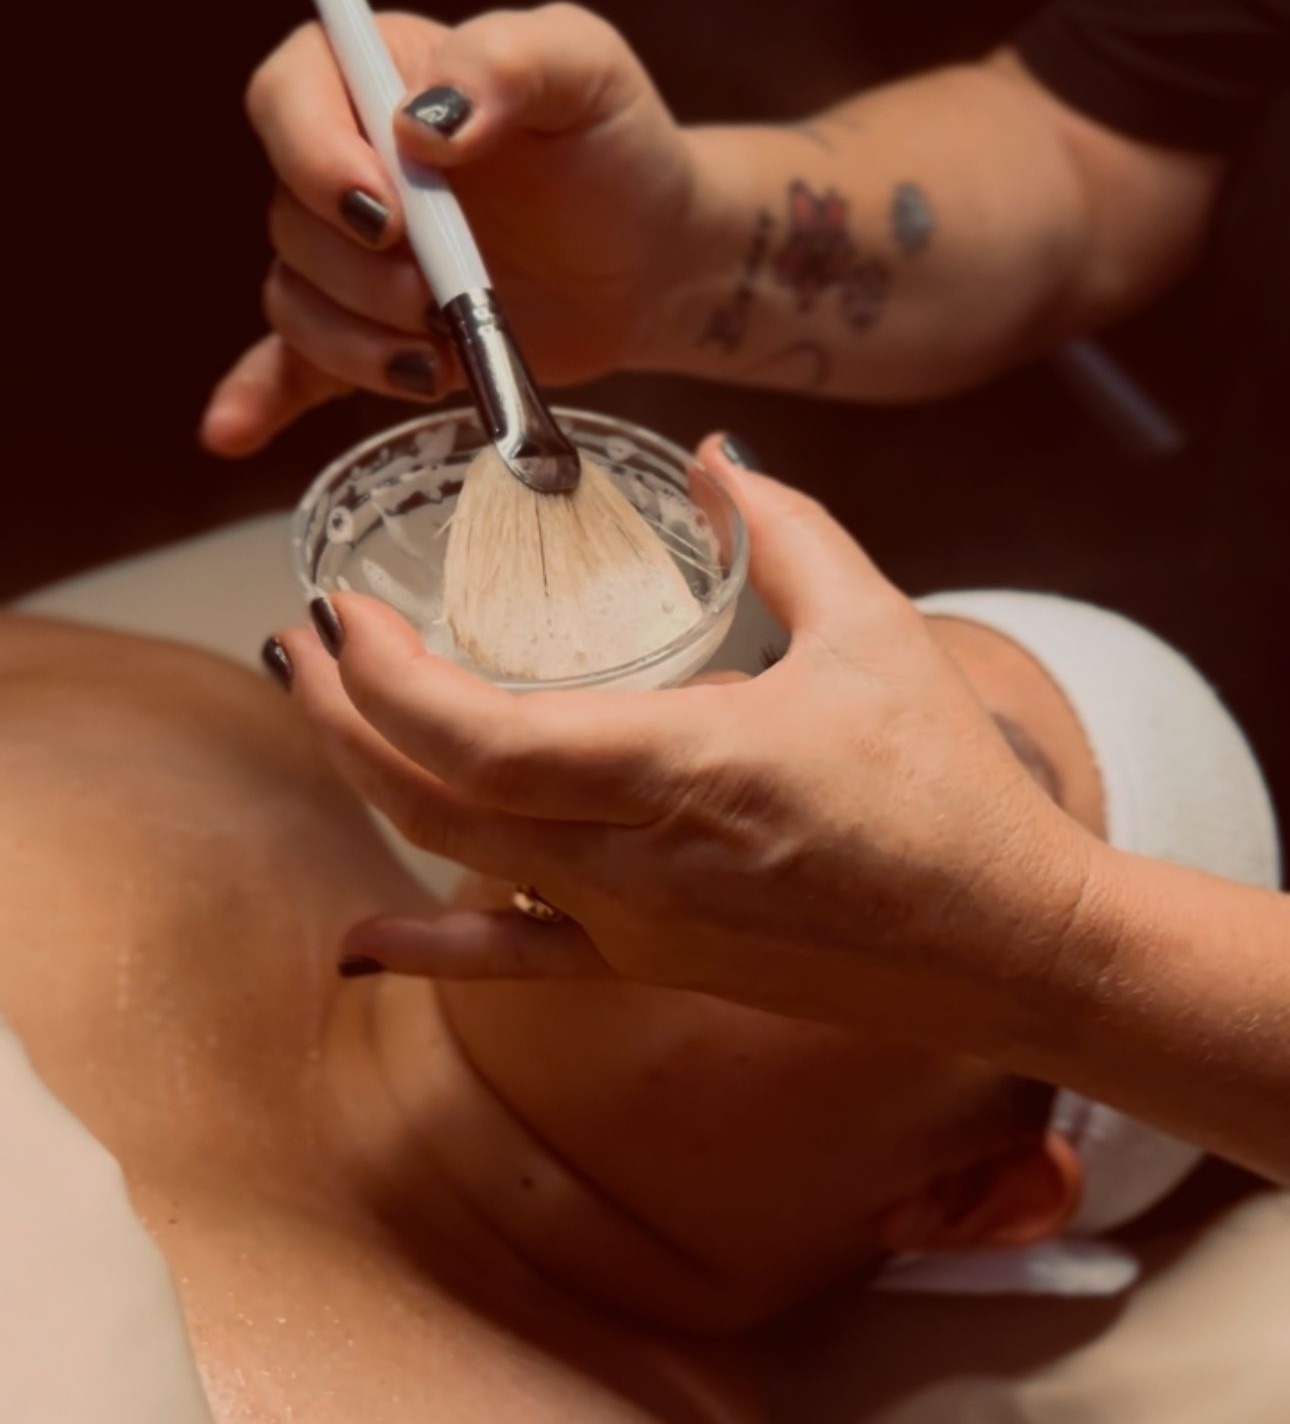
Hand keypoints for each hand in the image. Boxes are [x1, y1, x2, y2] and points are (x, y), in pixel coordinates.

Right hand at [203, 4, 698, 454]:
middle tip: (440, 295)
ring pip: (295, 298)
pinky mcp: (372, 334)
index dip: (315, 156)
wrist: (652, 255)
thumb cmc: (617, 146)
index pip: (290, 94)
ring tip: (440, 357)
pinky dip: (260, 398)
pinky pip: (290, 366)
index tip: (389, 214)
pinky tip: (231, 432)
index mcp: (381, 75)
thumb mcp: (585, 69)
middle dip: (361, 272)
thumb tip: (423, 124)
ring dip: (357, 341)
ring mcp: (354, 258)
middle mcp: (349, 161)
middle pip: (290, 215)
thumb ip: (505, 64)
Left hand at [277, 440, 1096, 1052]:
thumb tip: (714, 454)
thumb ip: (784, 528)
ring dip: (374, 784)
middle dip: (345, 716)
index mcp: (680, 768)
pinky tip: (360, 942)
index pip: (476, 737)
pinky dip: (430, 945)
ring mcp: (631, 929)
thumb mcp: (877, 627)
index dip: (384, 678)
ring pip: (454, 861)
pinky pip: (512, 962)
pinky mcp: (649, 968)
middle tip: (306, 640)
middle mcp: (632, 864)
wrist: (1011, 943)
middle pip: (431, 797)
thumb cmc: (953, 789)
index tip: (343, 610)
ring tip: (332, 712)